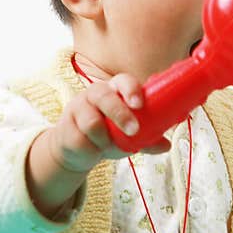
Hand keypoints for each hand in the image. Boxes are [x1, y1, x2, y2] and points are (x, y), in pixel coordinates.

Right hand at [50, 73, 170, 172]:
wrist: (78, 149)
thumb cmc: (108, 134)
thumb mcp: (130, 137)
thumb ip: (148, 139)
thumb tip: (166, 145)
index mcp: (115, 90)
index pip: (123, 81)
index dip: (131, 89)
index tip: (140, 103)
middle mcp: (95, 94)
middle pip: (105, 97)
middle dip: (120, 114)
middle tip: (133, 130)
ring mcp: (78, 108)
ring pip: (92, 123)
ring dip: (104, 140)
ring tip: (106, 146)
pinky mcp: (65, 126)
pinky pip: (81, 141)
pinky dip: (91, 151)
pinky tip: (92, 150)